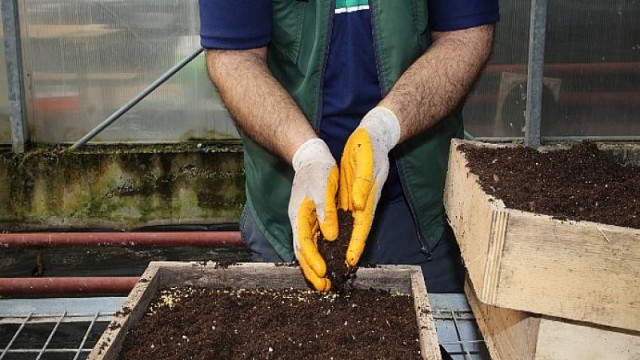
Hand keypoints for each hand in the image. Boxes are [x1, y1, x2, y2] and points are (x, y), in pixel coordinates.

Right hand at [288, 138, 338, 290]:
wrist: (312, 157)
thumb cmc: (318, 170)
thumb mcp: (323, 187)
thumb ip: (327, 212)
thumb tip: (331, 236)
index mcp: (299, 215)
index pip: (304, 243)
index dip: (313, 260)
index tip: (323, 273)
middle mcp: (299, 221)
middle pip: (303, 252)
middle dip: (312, 271)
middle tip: (324, 287)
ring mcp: (304, 221)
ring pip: (307, 250)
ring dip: (314, 267)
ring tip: (324, 283)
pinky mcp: (311, 220)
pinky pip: (313, 242)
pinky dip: (317, 256)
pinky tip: (325, 264)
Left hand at [339, 107, 399, 267]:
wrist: (373, 133)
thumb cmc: (370, 145)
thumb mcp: (366, 161)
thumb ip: (363, 184)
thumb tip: (359, 206)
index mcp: (368, 195)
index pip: (362, 225)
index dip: (356, 244)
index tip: (351, 262)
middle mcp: (364, 201)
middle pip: (356, 231)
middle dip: (349, 251)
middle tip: (342, 270)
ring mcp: (359, 198)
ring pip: (351, 226)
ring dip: (344, 243)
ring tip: (335, 262)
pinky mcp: (353, 193)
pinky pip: (346, 215)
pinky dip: (341, 229)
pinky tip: (333, 239)